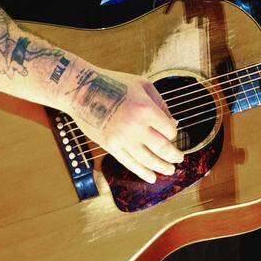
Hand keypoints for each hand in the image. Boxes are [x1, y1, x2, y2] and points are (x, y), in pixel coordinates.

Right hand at [61, 66, 183, 183]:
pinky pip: (130, 164)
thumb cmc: (113, 83)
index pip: (169, 130)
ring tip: (169, 171)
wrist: (82, 90)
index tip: (171, 133)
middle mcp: (136, 127)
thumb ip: (160, 103)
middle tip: (179, 159)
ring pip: (148, 160)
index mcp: (146, 109)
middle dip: (174, 156)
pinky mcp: (111, 147)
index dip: (174, 134)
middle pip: (163, 148)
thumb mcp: (142, 85)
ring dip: (161, 167)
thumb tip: (173, 123)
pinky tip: (151, 177)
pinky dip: (142, 173)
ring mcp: (122, 139)